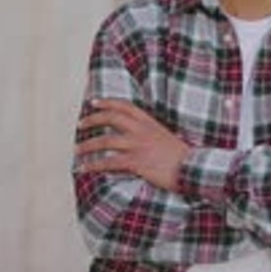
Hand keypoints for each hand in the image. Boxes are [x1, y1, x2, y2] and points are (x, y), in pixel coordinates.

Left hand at [75, 99, 190, 191]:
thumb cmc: (183, 157)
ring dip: (88, 145)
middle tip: (81, 124)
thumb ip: (151, 134)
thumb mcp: (166, 138)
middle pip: (111, 118)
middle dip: (93, 119)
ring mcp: (138, 146)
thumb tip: (138, 138)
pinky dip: (93, 164)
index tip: (94, 103)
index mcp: (150, 122)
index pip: (125, 106)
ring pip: (105, 141)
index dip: (108, 102)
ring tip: (77, 150)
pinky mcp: (136, 162)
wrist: (193, 168)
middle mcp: (142, 131)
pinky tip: (84, 168)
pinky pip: (109, 162)